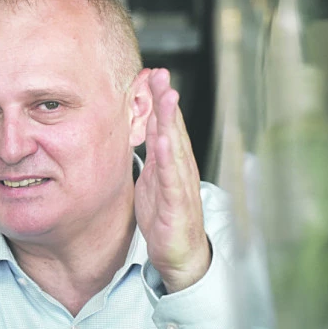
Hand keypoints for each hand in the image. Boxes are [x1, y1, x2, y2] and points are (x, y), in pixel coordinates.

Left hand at [134, 68, 210, 293]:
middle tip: (161, 73)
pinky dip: (169, 158)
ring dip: (172, 121)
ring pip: (176, 146)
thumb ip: (152, 155)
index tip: (154, 74)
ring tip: (167, 96)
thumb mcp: (154, 180)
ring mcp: (181, 184)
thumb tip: (147, 132)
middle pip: (173, 128)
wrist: (180, 255)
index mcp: (172, 162)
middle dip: (167, 100)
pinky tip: (164, 141)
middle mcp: (180, 168)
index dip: (160, 99)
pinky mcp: (177, 204)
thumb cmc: (167, 217)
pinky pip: (172, 178)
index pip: (166, 125)